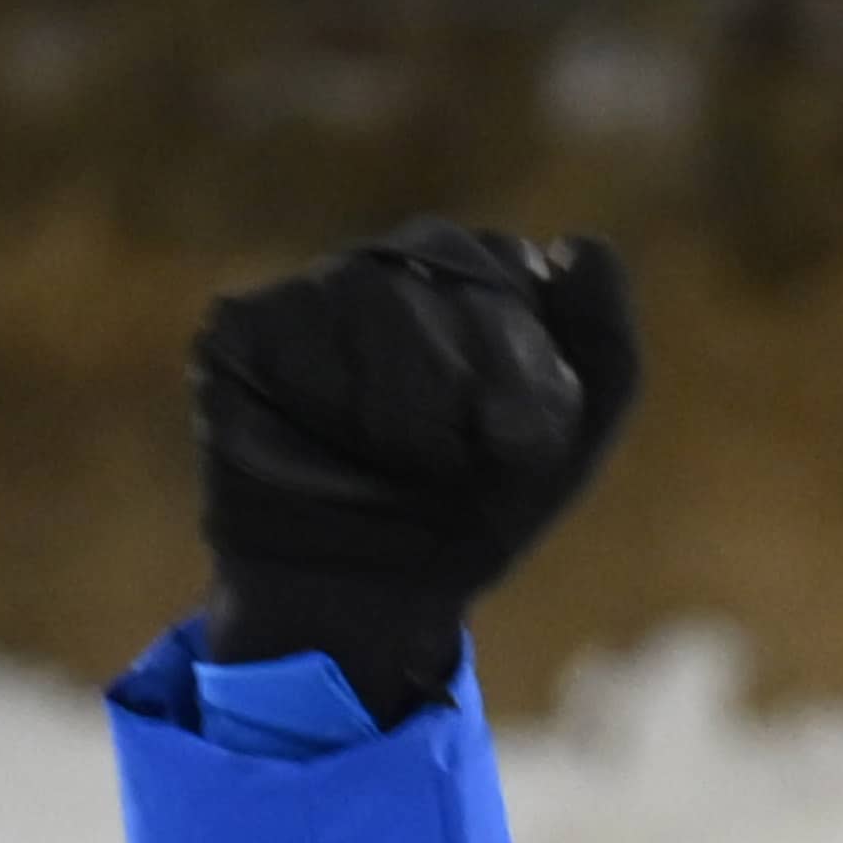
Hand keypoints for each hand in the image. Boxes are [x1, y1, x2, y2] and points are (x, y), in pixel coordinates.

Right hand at [188, 224, 643, 722]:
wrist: (369, 598)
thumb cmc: (468, 513)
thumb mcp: (568, 440)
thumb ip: (603, 343)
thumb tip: (581, 244)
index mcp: (467, 281)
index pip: (510, 265)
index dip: (525, 364)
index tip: (516, 442)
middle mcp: (386, 269)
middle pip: (448, 266)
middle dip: (475, 381)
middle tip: (455, 464)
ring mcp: (308, 293)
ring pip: (373, 290)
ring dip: (408, 403)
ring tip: (395, 464)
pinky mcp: (239, 331)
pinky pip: (294, 326)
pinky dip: (330, 398)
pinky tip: (328, 446)